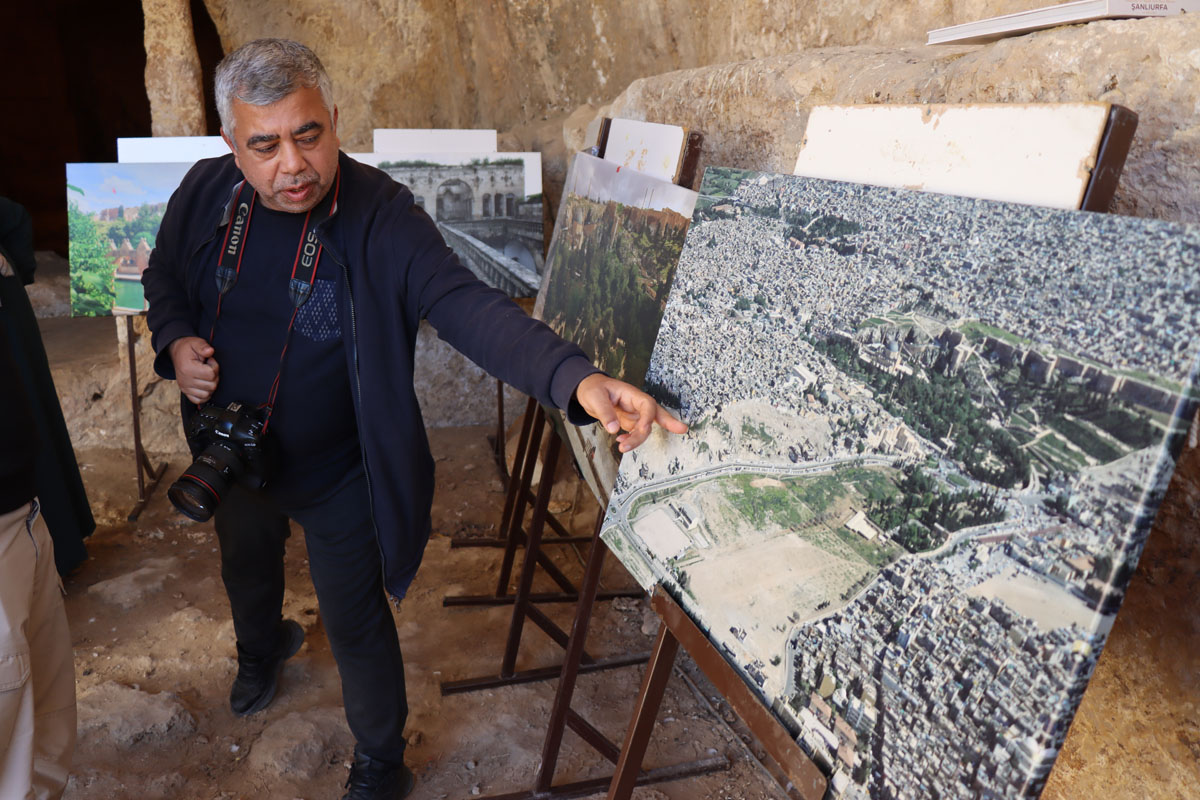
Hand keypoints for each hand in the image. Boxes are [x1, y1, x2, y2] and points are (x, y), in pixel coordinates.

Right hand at [169, 336, 219, 404]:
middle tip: (208, 368)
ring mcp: (185, 387)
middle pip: (211, 385)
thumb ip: (203, 347)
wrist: (177, 352)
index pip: (211, 374)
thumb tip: (210, 351)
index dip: (214, 366)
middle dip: (214, 376)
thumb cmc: (188, 349)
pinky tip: (205, 385)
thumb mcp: (196, 343)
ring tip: (206, 375)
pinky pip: (199, 400)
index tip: (209, 361)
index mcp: (188, 368)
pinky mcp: (185, 392)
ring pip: (207, 394)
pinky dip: (205, 395)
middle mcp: (185, 380)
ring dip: (210, 385)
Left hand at [573, 373, 687, 452]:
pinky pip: (635, 433)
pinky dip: (630, 440)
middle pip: (656, 414)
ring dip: (637, 439)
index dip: (648, 417)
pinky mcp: (629, 422)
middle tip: (683, 429)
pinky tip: (620, 442)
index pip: (647, 405)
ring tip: (622, 447)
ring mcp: (634, 414)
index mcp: (631, 394)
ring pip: (644, 428)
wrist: (587, 390)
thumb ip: (605, 412)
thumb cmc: (593, 388)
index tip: (643, 430)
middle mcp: (636, 404)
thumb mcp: (595, 398)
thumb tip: (614, 429)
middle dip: (669, 422)